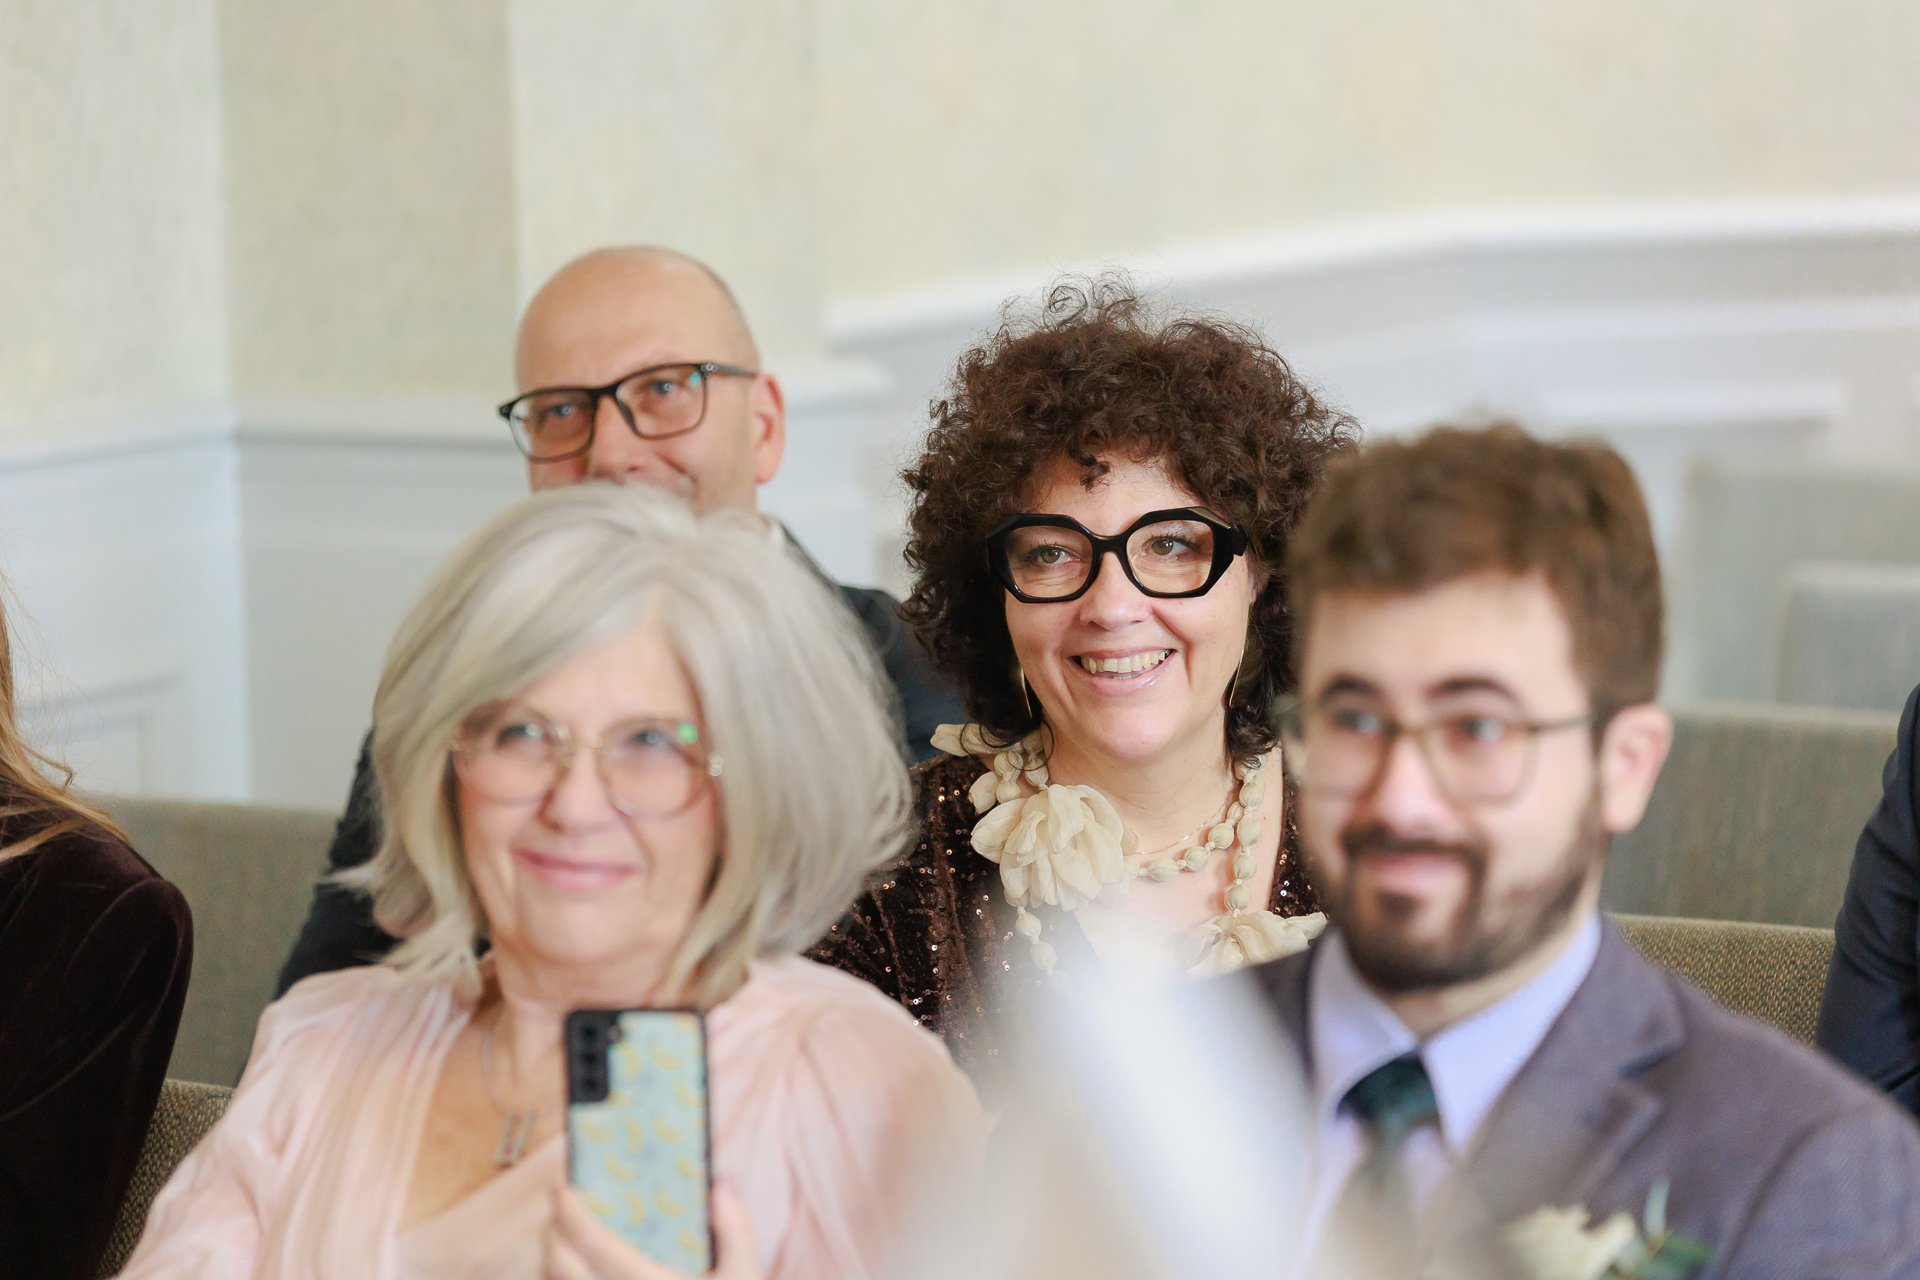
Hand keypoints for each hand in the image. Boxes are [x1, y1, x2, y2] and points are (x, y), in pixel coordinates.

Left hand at [545, 1182, 761, 1279]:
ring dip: (552, 1268)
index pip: (596, 1246)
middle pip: (563, 1270)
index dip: (572, 1215)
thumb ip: (734, 1229)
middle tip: (559, 1213)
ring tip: (563, 1248)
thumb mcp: (746, 1277)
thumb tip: (720, 1183)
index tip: (562, 1189)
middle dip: (552, 1236)